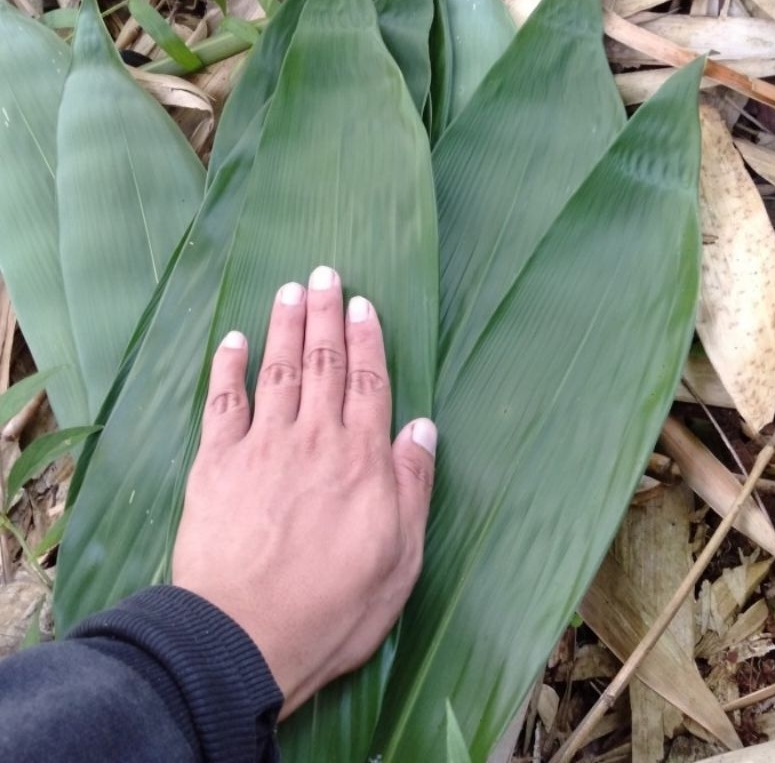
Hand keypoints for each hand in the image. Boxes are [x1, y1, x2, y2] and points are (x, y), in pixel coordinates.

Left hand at [172, 266, 436, 716]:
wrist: (245, 635)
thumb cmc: (334, 605)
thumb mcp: (400, 556)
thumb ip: (412, 484)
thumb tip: (421, 426)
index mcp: (362, 459)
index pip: (371, 384)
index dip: (368, 339)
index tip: (363, 304)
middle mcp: (315, 438)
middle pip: (323, 364)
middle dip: (325, 315)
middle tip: (325, 274)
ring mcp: (263, 445)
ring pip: (278, 370)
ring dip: (284, 326)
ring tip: (289, 289)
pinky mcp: (217, 462)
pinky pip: (223, 402)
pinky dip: (228, 367)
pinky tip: (232, 339)